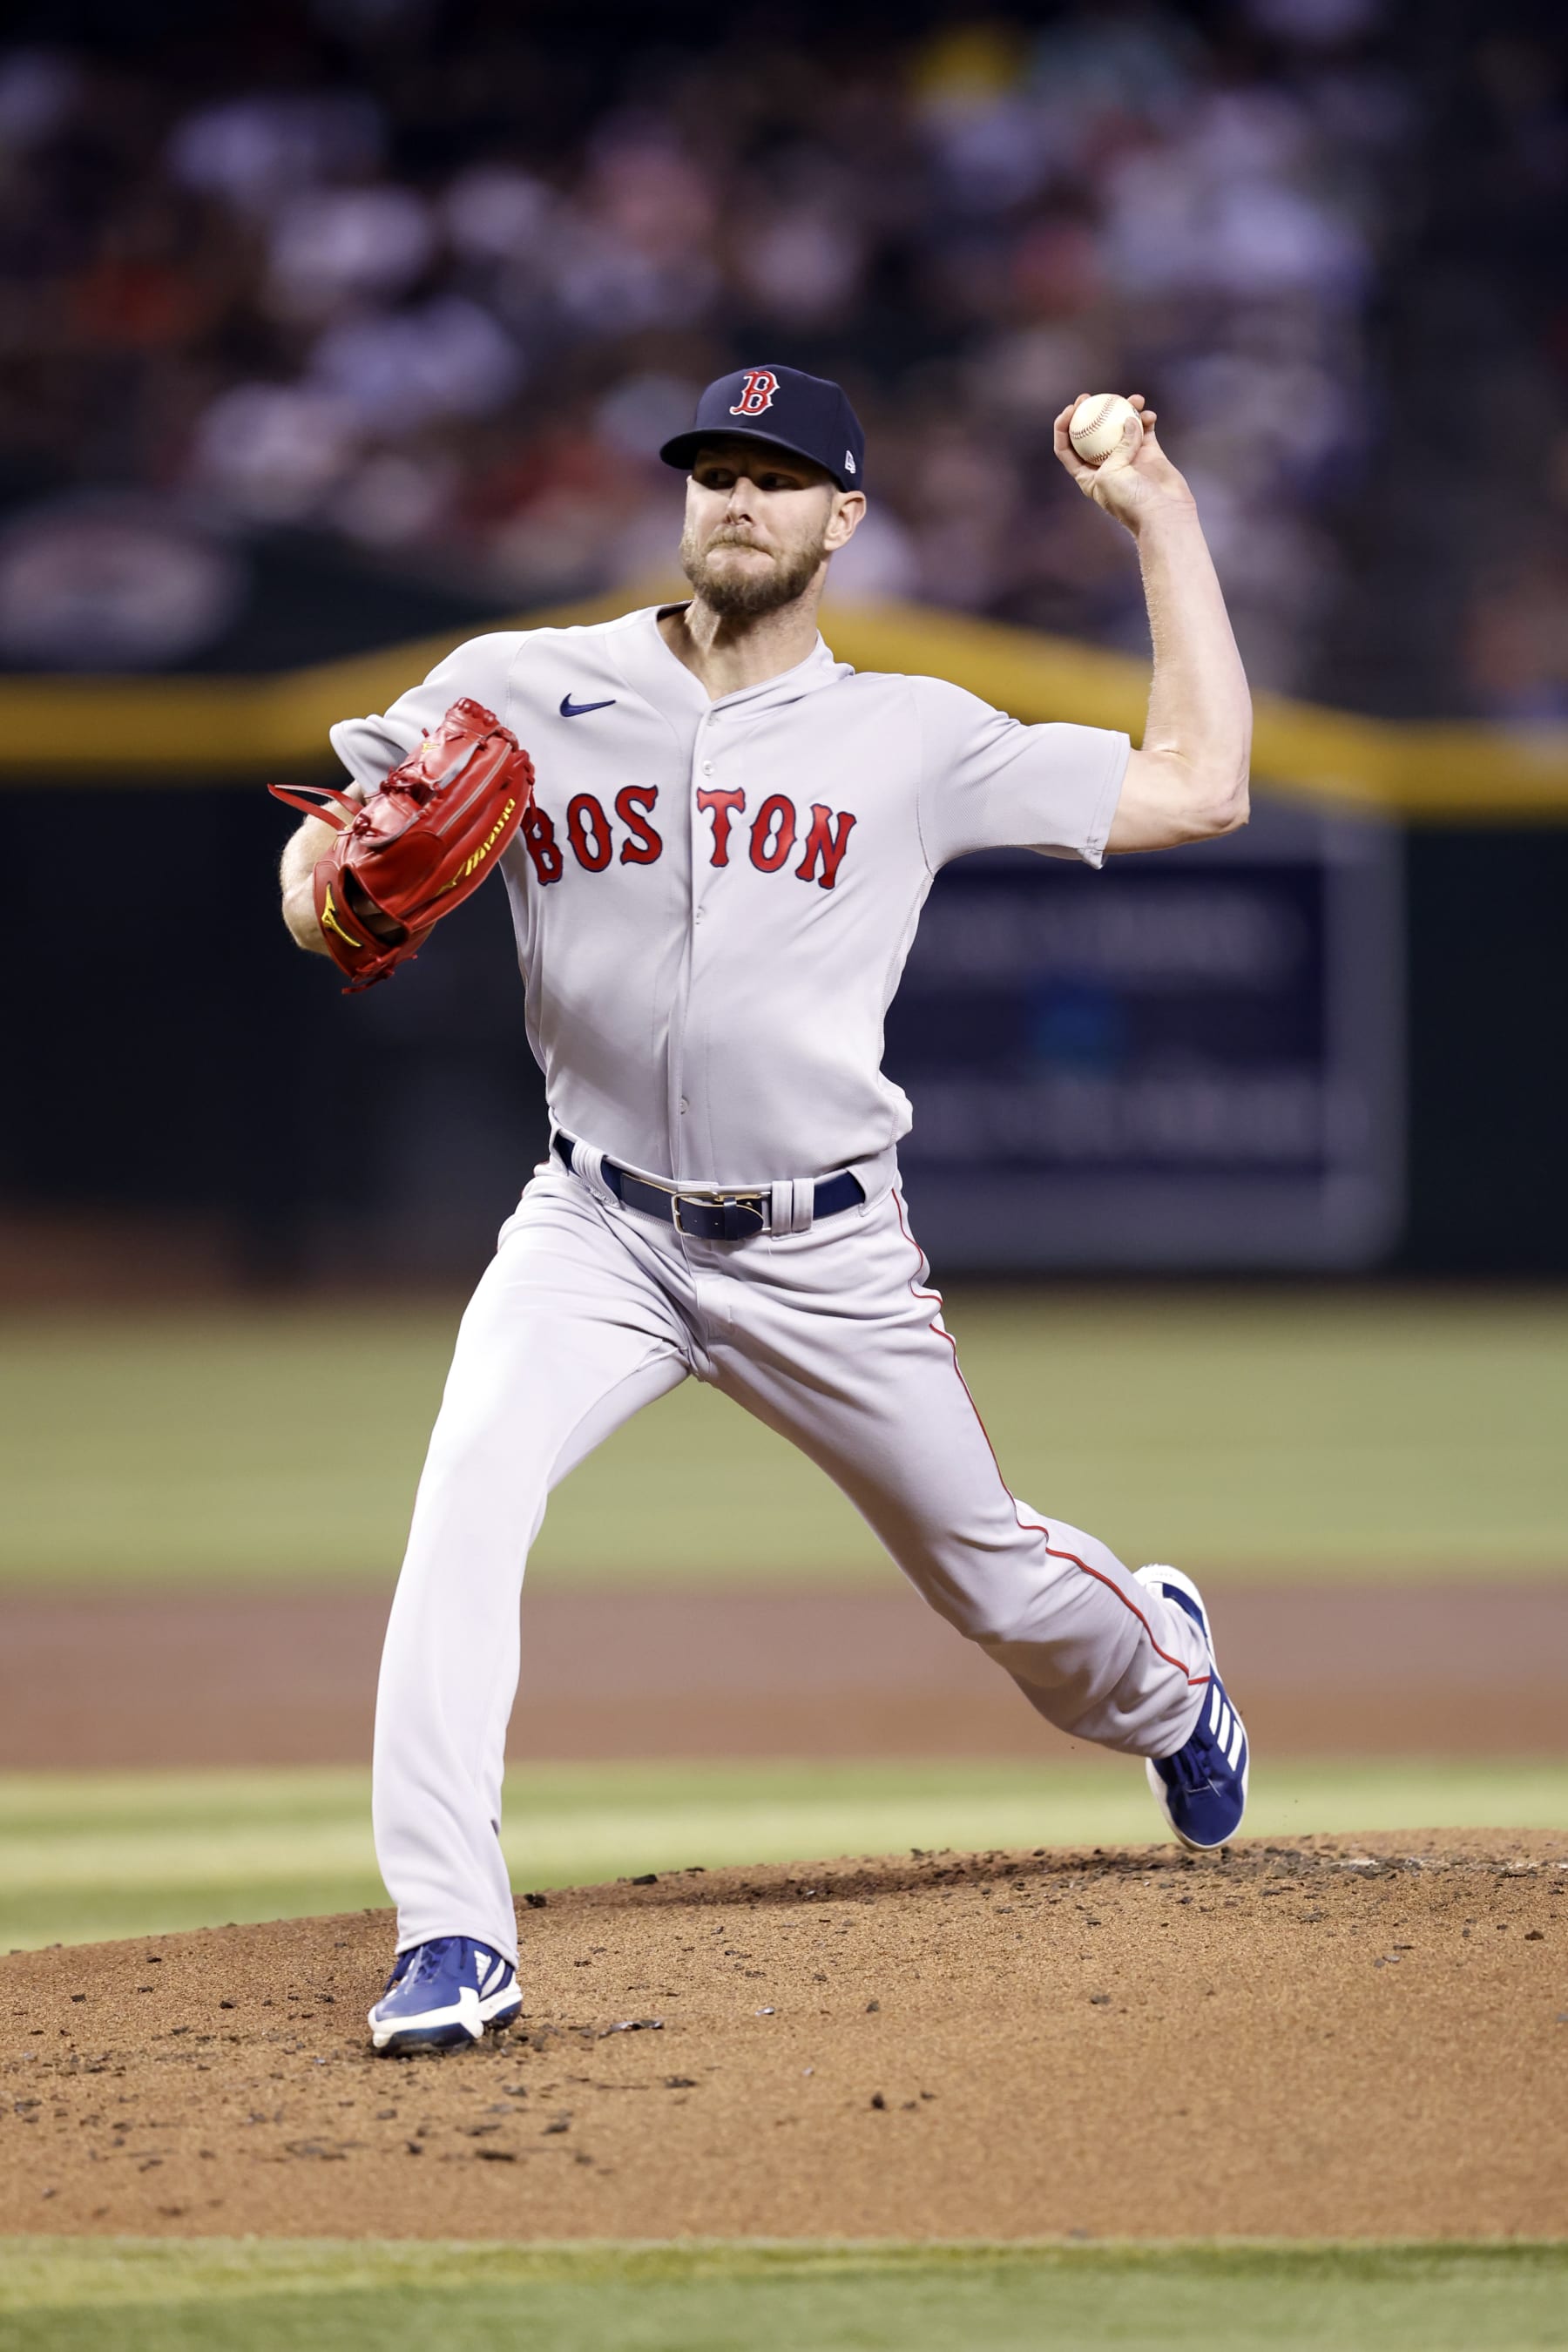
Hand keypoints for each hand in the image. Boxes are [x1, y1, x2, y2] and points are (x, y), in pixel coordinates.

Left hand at [1052, 394, 1194, 533]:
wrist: (1164, 515)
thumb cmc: (1131, 502)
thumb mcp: (1111, 474)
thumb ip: (1117, 446)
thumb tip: (1130, 420)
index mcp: (1087, 476)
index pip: (1067, 448)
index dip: (1064, 427)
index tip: (1072, 409)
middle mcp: (1106, 465)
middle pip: (1092, 433)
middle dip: (1091, 411)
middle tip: (1094, 396)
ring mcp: (1128, 458)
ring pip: (1121, 426)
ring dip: (1125, 409)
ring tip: (1135, 399)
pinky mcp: (1149, 453)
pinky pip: (1145, 429)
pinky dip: (1146, 419)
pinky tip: (1150, 415)